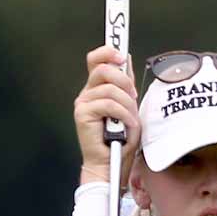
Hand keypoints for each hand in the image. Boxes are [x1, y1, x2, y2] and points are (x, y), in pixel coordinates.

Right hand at [73, 45, 141, 180]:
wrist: (111, 165)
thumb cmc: (121, 141)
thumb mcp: (129, 107)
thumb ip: (126, 84)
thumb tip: (126, 60)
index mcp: (97, 88)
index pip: (97, 59)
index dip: (108, 50)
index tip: (122, 52)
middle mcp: (88, 93)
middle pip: (103, 68)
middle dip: (124, 80)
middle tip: (133, 96)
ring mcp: (83, 103)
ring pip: (110, 89)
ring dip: (127, 105)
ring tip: (130, 120)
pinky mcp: (82, 114)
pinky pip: (109, 104)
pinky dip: (124, 115)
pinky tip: (127, 126)